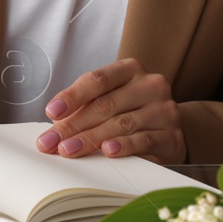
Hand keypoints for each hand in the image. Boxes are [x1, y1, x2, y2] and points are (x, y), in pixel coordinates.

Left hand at [35, 59, 184, 164]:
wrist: (168, 129)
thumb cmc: (130, 111)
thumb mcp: (109, 99)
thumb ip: (85, 106)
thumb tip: (54, 127)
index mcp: (130, 70)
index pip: (98, 80)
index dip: (73, 96)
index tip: (52, 112)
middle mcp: (150, 85)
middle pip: (105, 105)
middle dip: (73, 125)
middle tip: (51, 141)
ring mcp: (163, 110)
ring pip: (121, 124)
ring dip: (90, 139)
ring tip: (69, 149)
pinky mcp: (172, 136)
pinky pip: (143, 141)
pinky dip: (123, 147)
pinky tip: (107, 151)